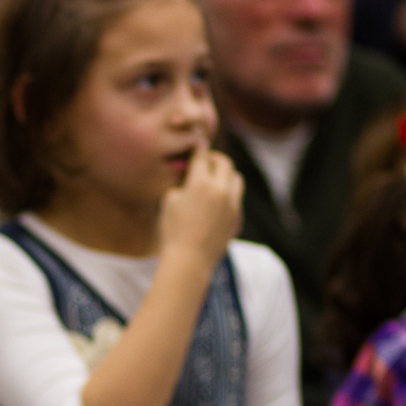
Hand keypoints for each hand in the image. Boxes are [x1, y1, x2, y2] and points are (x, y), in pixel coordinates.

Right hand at [158, 145, 241, 272]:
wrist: (189, 261)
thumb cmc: (173, 231)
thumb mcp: (168, 202)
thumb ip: (182, 184)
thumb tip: (191, 178)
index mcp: (201, 183)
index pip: (201, 156)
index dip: (198, 148)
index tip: (198, 144)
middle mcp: (221, 190)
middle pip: (224, 163)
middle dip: (215, 159)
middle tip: (207, 161)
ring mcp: (232, 204)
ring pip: (236, 179)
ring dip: (226, 175)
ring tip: (215, 181)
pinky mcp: (237, 218)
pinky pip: (236, 199)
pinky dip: (228, 195)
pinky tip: (216, 203)